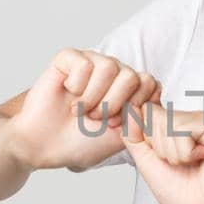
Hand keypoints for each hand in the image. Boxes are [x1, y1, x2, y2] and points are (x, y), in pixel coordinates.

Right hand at [4, 48, 161, 171]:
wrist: (43, 145)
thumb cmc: (80, 142)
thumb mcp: (122, 137)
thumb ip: (144, 120)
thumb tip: (160, 104)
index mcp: (130, 90)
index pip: (152, 85)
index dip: (135, 107)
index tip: (117, 125)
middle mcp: (114, 73)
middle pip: (133, 76)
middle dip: (115, 105)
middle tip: (96, 119)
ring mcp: (92, 63)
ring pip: (110, 67)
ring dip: (95, 97)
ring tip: (81, 111)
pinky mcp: (69, 58)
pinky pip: (84, 63)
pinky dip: (77, 85)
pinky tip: (68, 94)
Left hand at [121, 100, 203, 203]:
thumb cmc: (181, 193)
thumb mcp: (145, 161)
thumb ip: (133, 135)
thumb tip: (128, 108)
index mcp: (174, 125)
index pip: (144, 113)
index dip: (146, 140)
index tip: (164, 160)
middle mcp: (190, 118)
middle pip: (153, 116)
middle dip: (159, 148)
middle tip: (181, 164)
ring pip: (166, 124)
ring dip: (173, 154)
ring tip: (191, 164)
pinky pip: (182, 130)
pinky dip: (186, 153)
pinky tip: (202, 159)